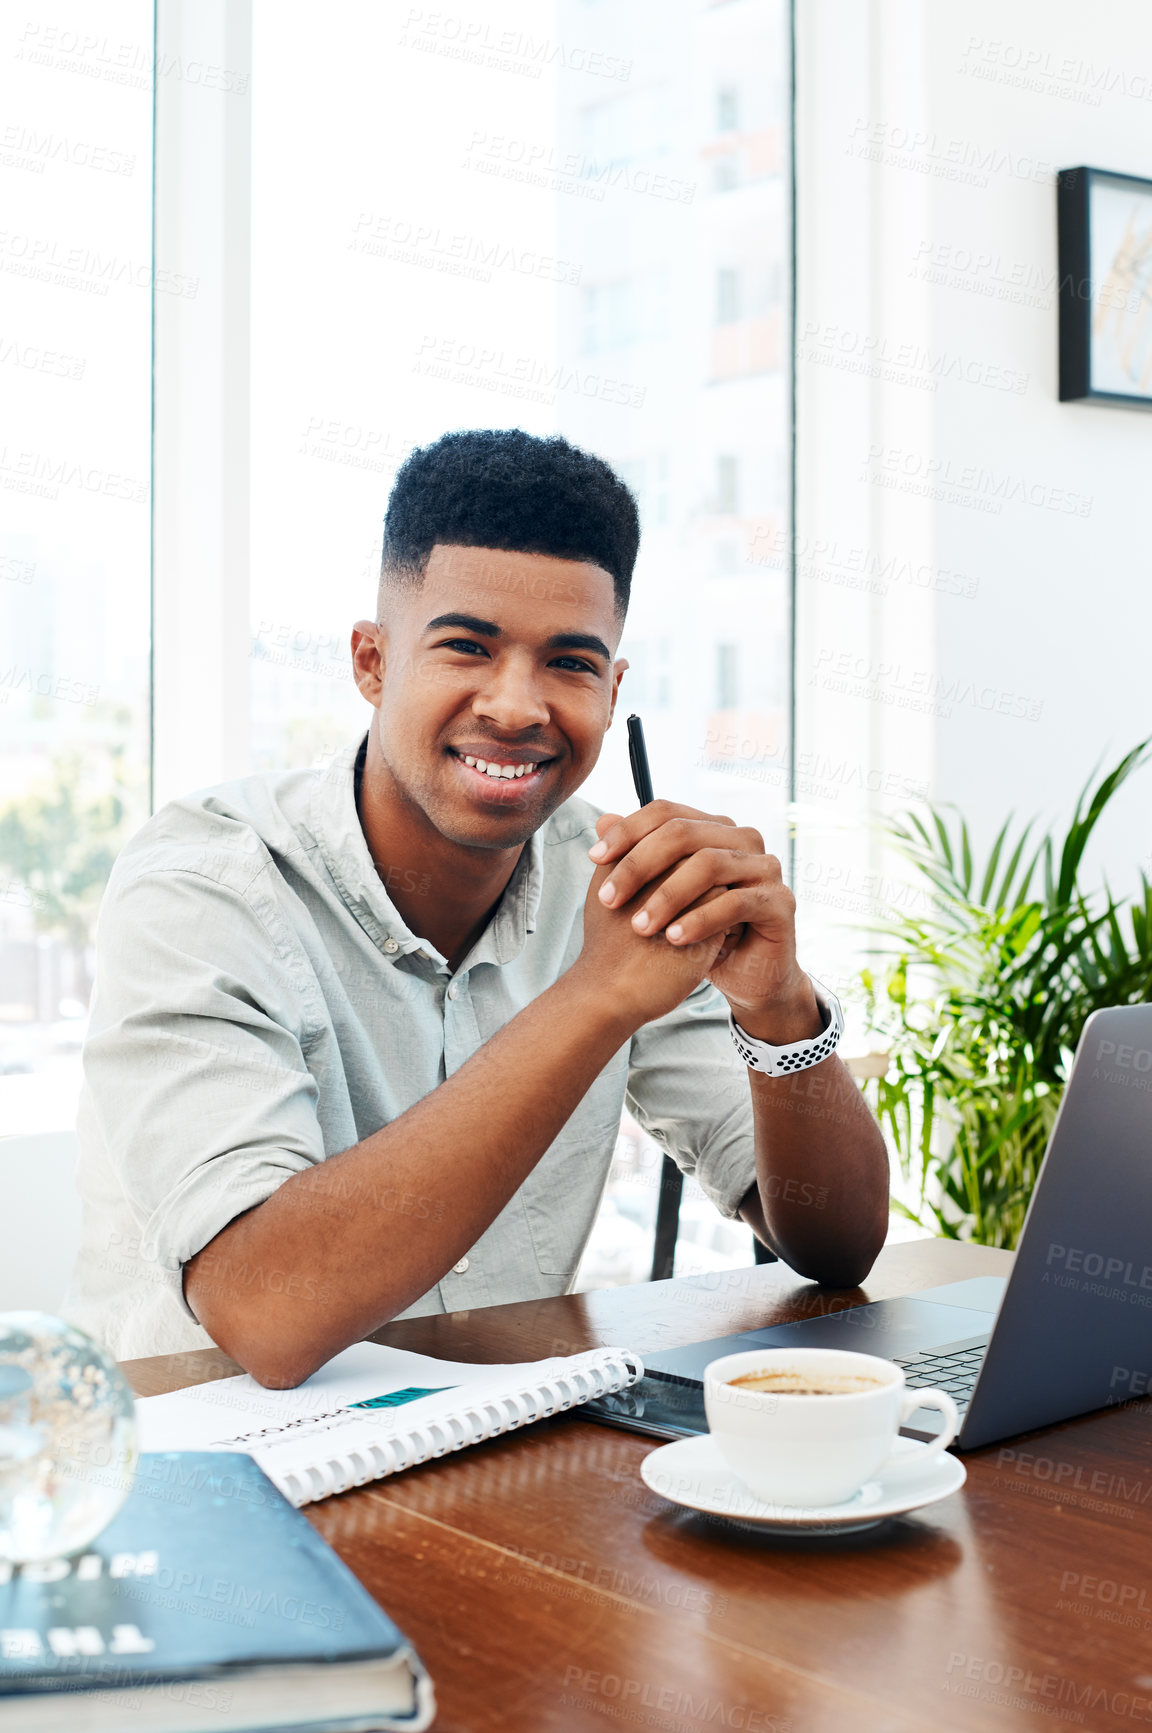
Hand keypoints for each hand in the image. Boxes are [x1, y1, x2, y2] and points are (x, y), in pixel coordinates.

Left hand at [586, 802, 817, 1033]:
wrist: (744, 975)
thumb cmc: (698, 931)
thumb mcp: (660, 894)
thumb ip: (637, 858)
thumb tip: (602, 821)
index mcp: (713, 829)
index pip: (666, 812)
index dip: (628, 831)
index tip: (594, 859)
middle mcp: (742, 839)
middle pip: (684, 833)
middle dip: (639, 865)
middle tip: (608, 899)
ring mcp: (765, 867)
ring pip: (709, 864)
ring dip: (668, 896)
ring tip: (640, 926)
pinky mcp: (780, 901)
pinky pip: (735, 902)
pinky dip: (700, 919)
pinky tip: (674, 939)